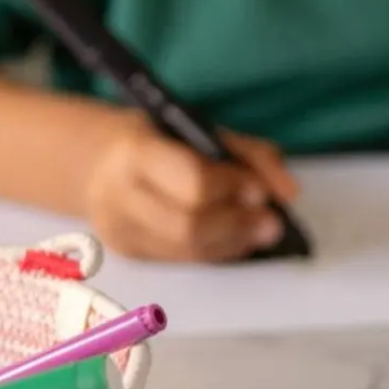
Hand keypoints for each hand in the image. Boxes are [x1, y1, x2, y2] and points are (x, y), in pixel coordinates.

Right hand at [85, 116, 299, 262]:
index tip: (262, 191)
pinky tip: (240, 240)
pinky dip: (219, 251)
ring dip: (234, 242)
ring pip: (187, 250)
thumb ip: (251, 155)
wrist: (98, 162)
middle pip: (188, 225)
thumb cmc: (162, 138)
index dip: (231, 188)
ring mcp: (121, 232)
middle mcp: (120, 197)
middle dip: (238, 224)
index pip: (191, 181)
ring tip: (264, 232)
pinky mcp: (131, 254)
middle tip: (273, 221)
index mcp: (137, 153)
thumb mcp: (203, 129)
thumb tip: (291, 193)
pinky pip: (182, 259)